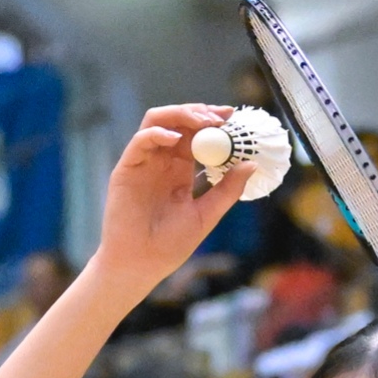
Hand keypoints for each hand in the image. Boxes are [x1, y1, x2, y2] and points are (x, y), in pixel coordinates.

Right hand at [92, 106, 253, 295]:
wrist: (140, 265)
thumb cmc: (169, 246)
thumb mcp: (205, 216)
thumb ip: (226, 191)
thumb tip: (251, 165)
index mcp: (180, 171)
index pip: (197, 135)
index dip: (213, 122)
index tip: (232, 117)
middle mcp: (161, 162)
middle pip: (178, 122)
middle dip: (200, 113)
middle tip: (220, 116)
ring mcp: (143, 163)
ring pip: (157, 122)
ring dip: (180, 114)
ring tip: (201, 120)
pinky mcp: (126, 169)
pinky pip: (140, 141)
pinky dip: (158, 133)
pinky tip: (175, 139)